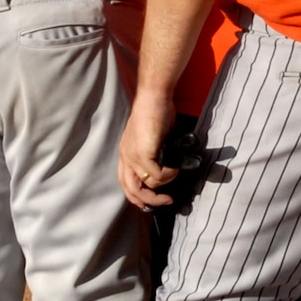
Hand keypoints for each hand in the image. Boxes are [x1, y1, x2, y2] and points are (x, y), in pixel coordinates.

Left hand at [119, 89, 179, 208]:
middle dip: (149, 200)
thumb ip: (155, 152)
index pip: (125, 183)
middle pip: (131, 190)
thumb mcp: (151, 137)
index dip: (137, 196)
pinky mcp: (144, 153)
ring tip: (175, 174)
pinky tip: (175, 167)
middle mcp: (126, 157)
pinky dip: (169, 175)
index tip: (151, 202)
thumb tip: (167, 165)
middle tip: (166, 201)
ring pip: (146, 185)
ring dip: (164, 185)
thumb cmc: (156, 112)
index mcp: (126, 154)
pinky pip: (157, 175)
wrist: (154, 98)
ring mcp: (133, 156)